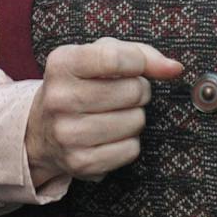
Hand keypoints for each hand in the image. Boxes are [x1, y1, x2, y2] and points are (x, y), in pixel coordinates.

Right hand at [25, 39, 184, 184]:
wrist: (41, 129)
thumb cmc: (81, 84)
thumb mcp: (100, 56)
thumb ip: (141, 54)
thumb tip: (175, 68)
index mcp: (62, 64)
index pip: (114, 58)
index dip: (138, 62)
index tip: (137, 67)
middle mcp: (60, 99)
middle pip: (132, 91)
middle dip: (138, 90)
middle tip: (121, 93)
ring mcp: (68, 134)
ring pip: (136, 121)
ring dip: (134, 116)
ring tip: (114, 113)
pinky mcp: (80, 162)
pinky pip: (131, 149)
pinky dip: (129, 141)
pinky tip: (110, 135)